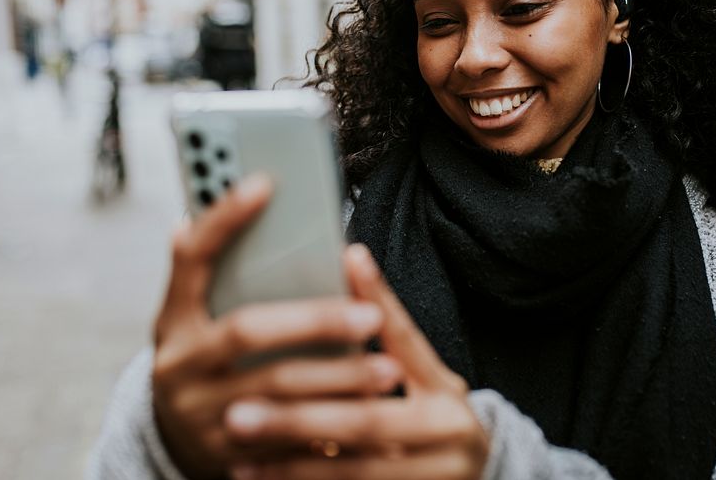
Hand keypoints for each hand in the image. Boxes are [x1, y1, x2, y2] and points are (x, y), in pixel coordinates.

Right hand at [151, 178, 403, 478]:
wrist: (174, 444)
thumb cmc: (204, 361)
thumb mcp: (197, 319)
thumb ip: (208, 277)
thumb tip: (190, 218)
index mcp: (173, 319)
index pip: (191, 258)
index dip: (223, 220)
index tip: (264, 183)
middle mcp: (178, 364)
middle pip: (248, 332)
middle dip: (314, 322)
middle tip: (369, 316)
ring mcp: (199, 413)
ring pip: (277, 393)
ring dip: (338, 380)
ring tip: (389, 371)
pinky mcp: (225, 455)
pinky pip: (285, 442)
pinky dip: (330, 432)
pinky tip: (368, 419)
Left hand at [225, 244, 490, 479]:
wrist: (475, 474)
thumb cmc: (431, 416)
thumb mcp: (422, 377)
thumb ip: (387, 335)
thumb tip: (350, 257)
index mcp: (445, 391)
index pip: (406, 340)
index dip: (375, 300)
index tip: (344, 262)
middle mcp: (448, 432)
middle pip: (368, 422)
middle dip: (299, 418)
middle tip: (239, 412)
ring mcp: (437, 476)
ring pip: (354, 472)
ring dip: (288, 462)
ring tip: (239, 448)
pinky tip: (258, 475)